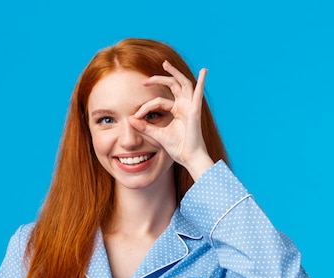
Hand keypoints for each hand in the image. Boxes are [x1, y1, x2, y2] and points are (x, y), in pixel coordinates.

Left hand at [128, 60, 213, 180]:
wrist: (189, 158)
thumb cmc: (177, 148)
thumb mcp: (157, 135)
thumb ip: (145, 126)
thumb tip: (129, 119)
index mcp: (178, 110)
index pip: (159, 101)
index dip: (146, 107)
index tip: (135, 116)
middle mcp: (185, 106)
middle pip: (173, 86)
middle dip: (159, 79)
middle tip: (145, 80)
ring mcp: (191, 107)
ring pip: (183, 84)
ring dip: (174, 73)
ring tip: (165, 63)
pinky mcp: (195, 112)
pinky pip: (198, 95)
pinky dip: (202, 82)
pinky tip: (204, 71)